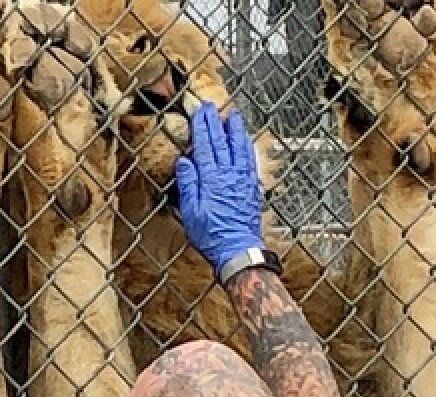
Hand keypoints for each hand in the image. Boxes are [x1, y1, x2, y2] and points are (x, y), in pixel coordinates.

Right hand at [173, 103, 264, 275]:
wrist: (237, 249)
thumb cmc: (211, 235)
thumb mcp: (190, 211)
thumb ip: (188, 183)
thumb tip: (184, 161)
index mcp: (211, 179)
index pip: (206, 146)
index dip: (202, 127)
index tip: (199, 112)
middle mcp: (229, 175)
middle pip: (221, 142)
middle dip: (215, 123)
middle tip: (211, 107)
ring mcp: (242, 180)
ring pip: (239, 148)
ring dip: (234, 130)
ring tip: (232, 116)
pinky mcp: (251, 187)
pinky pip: (249, 160)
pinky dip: (245, 146)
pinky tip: (244, 140)